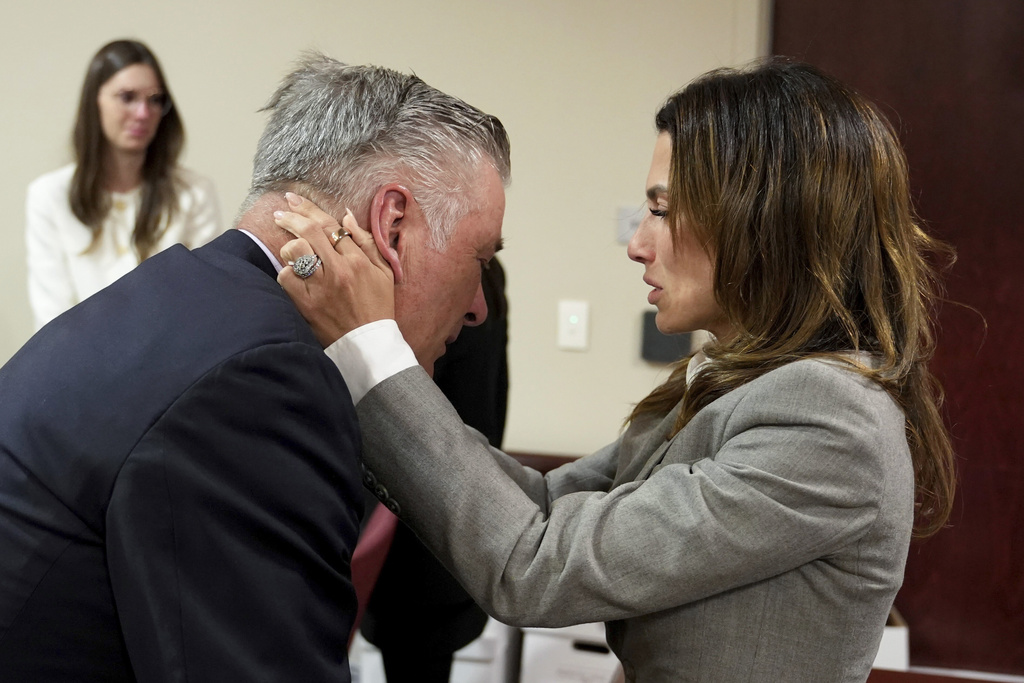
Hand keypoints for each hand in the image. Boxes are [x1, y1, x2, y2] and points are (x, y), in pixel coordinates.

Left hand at [276, 193, 394, 346]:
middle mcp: (339, 270)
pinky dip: (287, 273)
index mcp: (358, 261)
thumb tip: (346, 216)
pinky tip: (293, 275)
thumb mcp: (383, 272)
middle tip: (281, 213)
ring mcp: (321, 287)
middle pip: (309, 231)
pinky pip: (286, 277)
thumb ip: (366, 242)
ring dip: (290, 247)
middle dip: (291, 217)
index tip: (294, 201)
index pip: (330, 225)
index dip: (309, 209)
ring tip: (291, 250)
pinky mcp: (307, 304)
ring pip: (295, 251)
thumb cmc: (377, 307)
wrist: (368, 344)